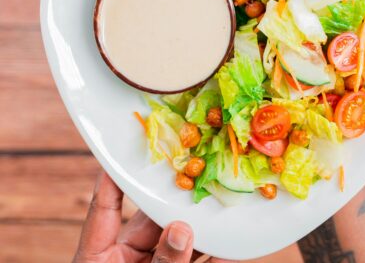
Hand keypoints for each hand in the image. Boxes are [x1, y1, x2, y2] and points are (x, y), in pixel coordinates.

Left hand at [73, 171, 234, 262]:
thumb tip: (181, 226)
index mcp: (97, 257)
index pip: (105, 208)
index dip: (113, 177)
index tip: (127, 151)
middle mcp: (123, 260)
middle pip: (147, 220)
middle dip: (170, 199)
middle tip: (193, 172)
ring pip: (175, 240)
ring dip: (196, 224)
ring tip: (216, 198)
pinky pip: (194, 262)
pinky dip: (210, 253)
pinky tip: (230, 240)